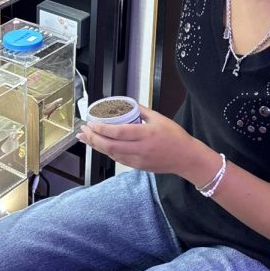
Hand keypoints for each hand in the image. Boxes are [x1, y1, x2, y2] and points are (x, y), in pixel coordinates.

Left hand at [79, 106, 212, 179]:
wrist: (186, 157)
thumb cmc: (175, 137)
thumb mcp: (159, 118)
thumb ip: (141, 110)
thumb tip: (126, 104)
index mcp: (145, 134)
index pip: (117, 132)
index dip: (101, 129)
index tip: (91, 123)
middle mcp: (140, 149)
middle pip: (110, 146)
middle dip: (93, 138)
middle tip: (83, 131)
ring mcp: (138, 160)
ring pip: (111, 154)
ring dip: (96, 146)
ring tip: (86, 138)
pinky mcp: (138, 166)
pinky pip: (118, 159)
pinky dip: (107, 152)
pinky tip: (100, 146)